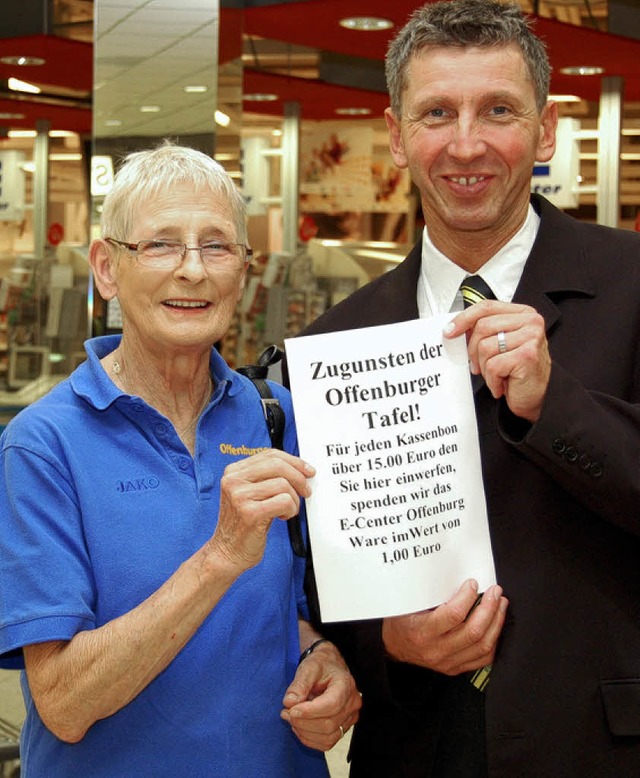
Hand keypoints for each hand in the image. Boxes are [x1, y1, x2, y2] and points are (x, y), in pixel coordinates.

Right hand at [211, 450, 314, 570]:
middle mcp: (233, 481)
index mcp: (233, 472)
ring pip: (283, 484)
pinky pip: (284, 501)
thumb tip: (299, 469)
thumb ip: (267, 478)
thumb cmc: (243, 525)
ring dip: (294, 499)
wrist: (227, 552)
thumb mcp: (250, 494)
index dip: (293, 461)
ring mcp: (239, 496)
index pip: (269, 454)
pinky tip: (282, 517)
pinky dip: (290, 509)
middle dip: (299, 477)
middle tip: (306, 490)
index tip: (307, 470)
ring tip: (288, 510)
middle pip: (277, 465)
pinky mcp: (250, 512)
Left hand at [280, 641, 361, 750]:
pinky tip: (299, 727)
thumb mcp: (308, 667)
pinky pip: (327, 742)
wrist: (329, 666)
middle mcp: (352, 703)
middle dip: (303, 723)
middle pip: (328, 724)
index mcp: (346, 685)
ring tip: (291, 719)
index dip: (309, 712)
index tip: (291, 710)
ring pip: (328, 737)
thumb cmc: (320, 665)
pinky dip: (310, 739)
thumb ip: (299, 684)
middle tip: (285, 713)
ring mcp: (350, 717)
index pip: (331, 705)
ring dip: (305, 733)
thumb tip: (289, 703)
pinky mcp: (344, 727)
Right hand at [382, 579, 507, 674]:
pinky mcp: (455, 668)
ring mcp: (448, 662)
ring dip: (496, 623)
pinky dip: (494, 640)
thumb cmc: (401, 621)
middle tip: (495, 592)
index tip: (472, 583)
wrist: (393, 647)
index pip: (453, 615)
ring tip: (500, 605)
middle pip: (473, 631)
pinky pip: (483, 658)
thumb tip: (455, 575)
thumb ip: (429, 593)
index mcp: (423, 631)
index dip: (467, 597)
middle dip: (489, 608)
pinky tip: (496, 625)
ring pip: (483, 646)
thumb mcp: (408, 603)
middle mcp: (436, 650)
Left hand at [445, 300, 550, 421]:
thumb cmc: (519, 371)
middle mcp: (530, 322)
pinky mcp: (527, 356)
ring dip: (484, 367)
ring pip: (485, 347)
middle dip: (473, 351)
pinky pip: (493, 365)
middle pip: (482, 327)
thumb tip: (456, 328)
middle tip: (478, 365)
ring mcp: (531, 337)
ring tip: (496, 375)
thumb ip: (484, 331)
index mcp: (523, 314)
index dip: (464, 318)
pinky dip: (492, 380)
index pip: (486, 307)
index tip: (450, 331)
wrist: (538, 396)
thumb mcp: (501, 344)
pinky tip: (502, 383)